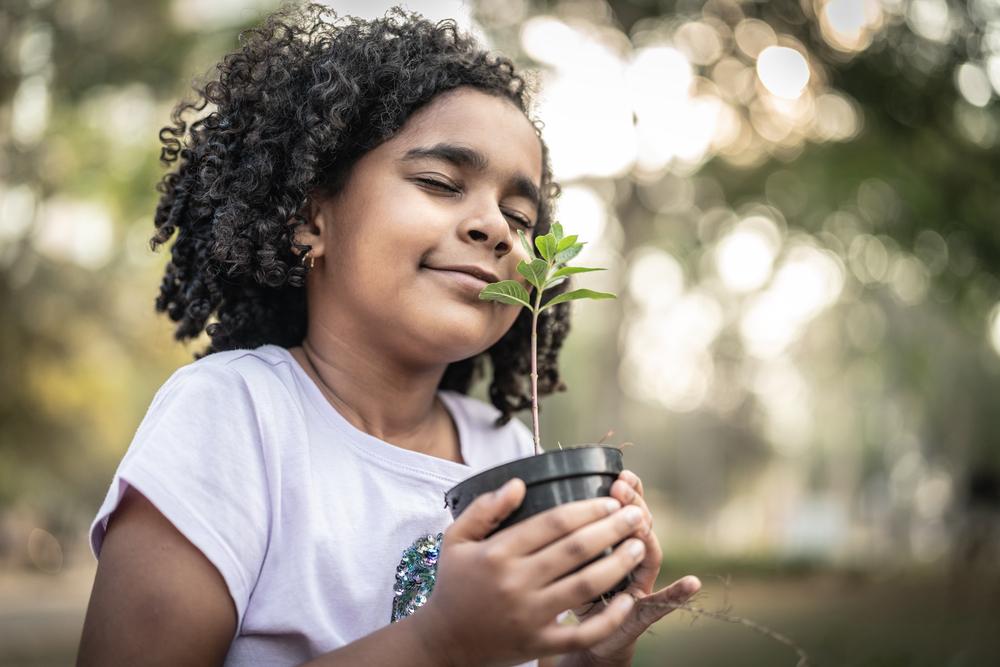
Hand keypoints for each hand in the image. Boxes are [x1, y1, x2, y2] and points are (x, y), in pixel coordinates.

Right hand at [417, 478, 650, 666]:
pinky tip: (627, 599)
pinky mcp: (538, 644)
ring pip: (584, 586)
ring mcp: (529, 616)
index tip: (610, 500)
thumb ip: (485, 508)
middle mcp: (515, 583)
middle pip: (574, 550)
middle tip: (636, 516)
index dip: (586, 509)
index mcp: (497, 553)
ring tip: (639, 547)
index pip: (552, 523)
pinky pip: (582, 633)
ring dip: (618, 564)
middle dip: (612, 529)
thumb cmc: (454, 583)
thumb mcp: (456, 538)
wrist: (444, 641)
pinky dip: (609, 617)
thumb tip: (518, 483)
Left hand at [564, 470, 700, 666]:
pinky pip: (662, 603)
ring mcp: (639, 584)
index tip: (620, 474)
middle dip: (632, 504)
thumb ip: (560, 530)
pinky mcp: (641, 612)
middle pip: (638, 526)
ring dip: (646, 534)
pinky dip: (678, 593)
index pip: (623, 510)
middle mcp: (630, 559)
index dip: (627, 491)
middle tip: (621, 486)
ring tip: (638, 520)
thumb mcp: (561, 556)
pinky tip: (692, 583)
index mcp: (610, 542)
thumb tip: (531, 490)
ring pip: (649, 554)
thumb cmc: (569, 592)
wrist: (578, 639)